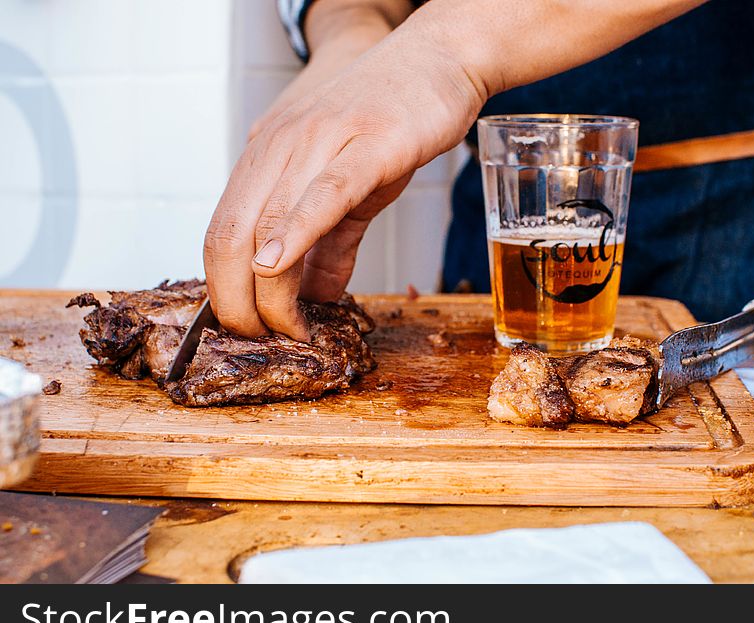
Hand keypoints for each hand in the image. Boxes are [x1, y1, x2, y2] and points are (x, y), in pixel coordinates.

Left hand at [204, 28, 484, 339]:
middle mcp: (278, 147)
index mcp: (267, 158)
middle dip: (236, 302)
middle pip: (228, 235)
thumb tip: (316, 297)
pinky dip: (296, 233)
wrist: (438, 58)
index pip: (221, 233)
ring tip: (288, 328)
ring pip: (267, 223)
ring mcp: (319, 141)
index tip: (248, 329)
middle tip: (262, 339)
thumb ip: (330, 245)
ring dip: (269, 291)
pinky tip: (281, 266)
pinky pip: (322, 194)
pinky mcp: (367, 144)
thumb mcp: (350, 189)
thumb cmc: (391, 118)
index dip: (224, 291)